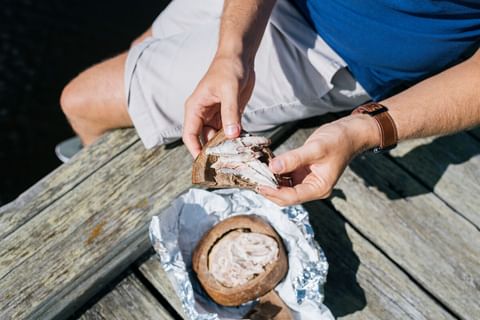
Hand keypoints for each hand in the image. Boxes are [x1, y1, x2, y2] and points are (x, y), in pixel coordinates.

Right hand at [182, 55, 254, 156]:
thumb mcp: (229, 90)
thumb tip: (232, 135)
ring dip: (228, 147)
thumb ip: (230, 112)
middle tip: (227, 165)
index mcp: (195, 108)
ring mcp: (216, 116)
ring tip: (239, 158)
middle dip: (214, 152)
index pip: (190, 135)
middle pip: (205, 140)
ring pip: (219, 138)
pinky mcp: (229, 115)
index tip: (205, 165)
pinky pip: (231, 132)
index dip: (195, 151)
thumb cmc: (229, 69)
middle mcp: (203, 115)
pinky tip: (246, 147)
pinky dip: (237, 139)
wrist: (240, 57)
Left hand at [258, 115, 377, 205]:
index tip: (258, 185)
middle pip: (285, 195)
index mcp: (318, 188)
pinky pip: (285, 176)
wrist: (348, 133)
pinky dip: (275, 172)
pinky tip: (264, 165)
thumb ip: (293, 159)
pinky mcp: (302, 172)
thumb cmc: (337, 140)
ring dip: (270, 180)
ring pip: (283, 186)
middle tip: (251, 179)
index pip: (291, 197)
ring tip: (254, 172)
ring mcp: (307, 181)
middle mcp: (312, 188)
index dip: (273, 192)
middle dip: (268, 188)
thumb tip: (272, 167)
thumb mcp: (315, 148)